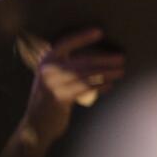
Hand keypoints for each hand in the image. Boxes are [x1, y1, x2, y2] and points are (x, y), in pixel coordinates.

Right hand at [21, 28, 124, 147]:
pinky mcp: (60, 98)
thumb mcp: (54, 77)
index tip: (99, 32)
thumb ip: (67, 65)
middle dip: (104, 60)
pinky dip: (99, 86)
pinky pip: (84, 89)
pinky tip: (110, 85)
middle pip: (81, 61)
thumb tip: (97, 58)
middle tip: (121, 58)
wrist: (36, 124)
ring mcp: (53, 85)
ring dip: (106, 73)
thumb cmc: (50, 97)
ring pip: (85, 76)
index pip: (66, 43)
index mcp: (46, 60)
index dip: (82, 37)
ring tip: (120, 72)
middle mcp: (48, 70)